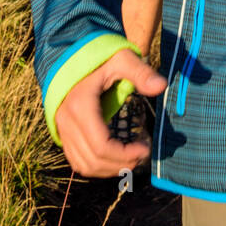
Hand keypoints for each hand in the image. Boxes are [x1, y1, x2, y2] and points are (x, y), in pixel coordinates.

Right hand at [55, 49, 167, 177]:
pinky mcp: (63, 134)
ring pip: (84, 165)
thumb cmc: (101, 58)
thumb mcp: (122, 59)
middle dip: (122, 164)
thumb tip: (162, 86)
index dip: (125, 155)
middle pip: (94, 160)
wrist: (73, 55)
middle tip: (143, 153)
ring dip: (110, 169)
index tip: (146, 148)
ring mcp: (62, 129)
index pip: (101, 146)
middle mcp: (67, 121)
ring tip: (132, 158)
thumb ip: (141, 73)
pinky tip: (116, 158)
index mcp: (81, 105)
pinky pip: (78, 161)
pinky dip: (97, 167)